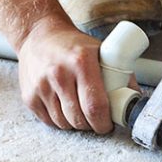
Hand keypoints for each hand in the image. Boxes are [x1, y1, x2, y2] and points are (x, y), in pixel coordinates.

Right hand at [16, 13, 112, 132]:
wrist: (39, 36)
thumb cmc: (75, 46)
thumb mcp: (101, 52)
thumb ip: (120, 75)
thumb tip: (133, 101)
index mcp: (81, 61)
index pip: (95, 105)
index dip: (104, 122)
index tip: (108, 124)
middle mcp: (59, 73)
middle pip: (79, 118)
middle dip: (91, 125)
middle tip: (96, 120)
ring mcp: (41, 86)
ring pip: (63, 123)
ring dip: (75, 124)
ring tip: (80, 111)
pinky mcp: (29, 96)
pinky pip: (49, 122)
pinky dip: (60, 121)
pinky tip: (64, 107)